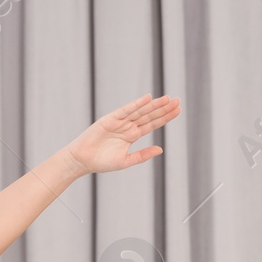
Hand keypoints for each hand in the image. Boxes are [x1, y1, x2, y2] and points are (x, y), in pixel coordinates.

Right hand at [64, 93, 180, 175]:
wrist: (82, 160)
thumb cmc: (102, 162)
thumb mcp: (125, 161)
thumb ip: (142, 155)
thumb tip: (161, 149)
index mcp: (132, 135)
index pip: (152, 123)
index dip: (165, 117)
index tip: (178, 110)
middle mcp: (128, 126)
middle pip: (149, 115)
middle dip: (163, 108)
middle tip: (178, 101)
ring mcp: (120, 121)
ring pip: (140, 111)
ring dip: (154, 105)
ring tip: (168, 99)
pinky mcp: (110, 119)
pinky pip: (126, 110)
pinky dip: (136, 104)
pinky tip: (147, 99)